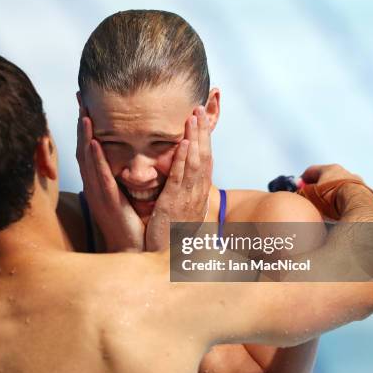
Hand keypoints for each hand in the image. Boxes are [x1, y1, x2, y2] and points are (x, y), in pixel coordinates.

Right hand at [76, 113, 144, 250]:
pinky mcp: (108, 203)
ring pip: (89, 161)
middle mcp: (96, 185)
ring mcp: (100, 194)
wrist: (132, 248)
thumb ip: (122, 173)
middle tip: (80, 98)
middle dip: (81, 124)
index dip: (87, 125)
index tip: (87, 103)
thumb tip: (127, 153)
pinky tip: (95, 144)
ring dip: (85, 137)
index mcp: (100, 181)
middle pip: (84, 149)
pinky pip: (102, 178)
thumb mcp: (124, 192)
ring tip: (84, 114)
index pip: (91, 148)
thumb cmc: (130, 222)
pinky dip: (97, 160)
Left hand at [145, 106, 212, 250]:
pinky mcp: (174, 206)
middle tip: (200, 107)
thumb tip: (179, 182)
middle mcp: (197, 195)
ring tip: (193, 116)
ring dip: (196, 138)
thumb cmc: (171, 239)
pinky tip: (183, 144)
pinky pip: (180, 179)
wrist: (168, 264)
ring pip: (195, 163)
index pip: (204, 161)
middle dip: (203, 132)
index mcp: (197, 195)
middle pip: (204, 157)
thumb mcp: (179, 214)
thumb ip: (180, 196)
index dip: (204, 139)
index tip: (201, 119)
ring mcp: (188, 200)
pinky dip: (183, 160)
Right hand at [300, 164, 372, 219]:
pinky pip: (352, 198)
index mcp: (331, 169)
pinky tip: (340, 212)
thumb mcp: (309, 196)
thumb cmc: (332, 199)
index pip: (312, 171)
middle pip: (328, 178)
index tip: (299, 186)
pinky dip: (345, 203)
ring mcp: (358, 183)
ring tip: (328, 207)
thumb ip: (301, 193)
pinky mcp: (367, 195)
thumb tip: (296, 194)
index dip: (303, 179)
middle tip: (313, 197)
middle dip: (319, 187)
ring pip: (342, 188)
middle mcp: (346, 173)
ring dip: (334, 195)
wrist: (358, 206)